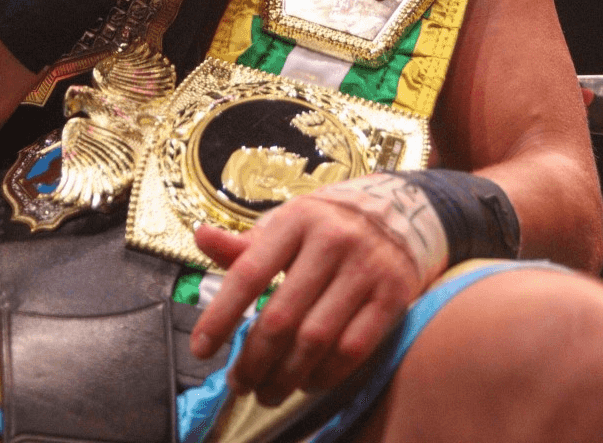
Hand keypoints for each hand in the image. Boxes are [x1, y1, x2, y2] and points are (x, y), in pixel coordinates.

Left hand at [189, 186, 430, 406]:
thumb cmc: (327, 224)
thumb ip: (245, 243)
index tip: (201, 350)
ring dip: (285, 376)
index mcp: (296, 219)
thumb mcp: (286, 223)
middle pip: (282, 317)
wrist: (401, 211)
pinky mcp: (393, 295)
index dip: (221, 316)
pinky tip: (307, 382)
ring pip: (316, 340)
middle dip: (253, 360)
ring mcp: (365, 268)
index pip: (249, 273)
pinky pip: (353, 349)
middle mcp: (331, 240)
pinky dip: (325, 375)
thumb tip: (201, 238)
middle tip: (238, 383)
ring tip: (267, 392)